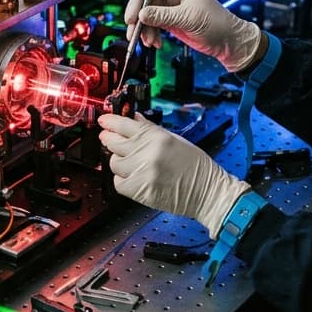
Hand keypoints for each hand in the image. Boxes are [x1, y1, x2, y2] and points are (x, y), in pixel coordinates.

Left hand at [98, 113, 248, 237]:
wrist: (208, 192)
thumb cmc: (196, 166)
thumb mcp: (175, 139)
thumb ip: (151, 129)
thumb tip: (135, 119)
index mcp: (157, 137)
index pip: (124, 125)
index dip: (110, 122)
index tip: (103, 121)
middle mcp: (147, 153)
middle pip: (114, 143)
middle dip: (109, 140)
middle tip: (109, 139)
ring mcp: (142, 172)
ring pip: (114, 163)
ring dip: (119, 162)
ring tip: (131, 162)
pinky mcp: (140, 191)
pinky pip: (119, 182)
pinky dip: (122, 180)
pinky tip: (132, 177)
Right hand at [124, 0, 262, 71]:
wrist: (228, 41)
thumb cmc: (217, 24)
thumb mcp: (188, 18)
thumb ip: (163, 16)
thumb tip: (141, 15)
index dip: (137, 2)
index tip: (131, 17)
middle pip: (145, 3)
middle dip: (138, 19)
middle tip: (133, 33)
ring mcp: (171, 8)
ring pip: (147, 16)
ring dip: (144, 30)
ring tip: (148, 42)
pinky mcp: (170, 20)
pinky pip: (153, 25)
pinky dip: (151, 35)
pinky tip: (155, 42)